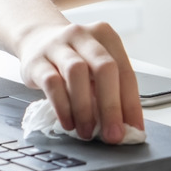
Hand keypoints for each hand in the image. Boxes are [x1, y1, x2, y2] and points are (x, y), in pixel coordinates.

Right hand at [17, 21, 143, 143]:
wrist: (36, 39)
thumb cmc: (73, 58)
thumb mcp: (94, 67)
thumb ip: (109, 90)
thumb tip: (122, 126)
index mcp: (105, 36)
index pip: (125, 71)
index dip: (131, 103)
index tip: (134, 130)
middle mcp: (83, 36)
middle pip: (104, 68)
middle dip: (111, 106)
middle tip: (113, 135)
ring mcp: (58, 45)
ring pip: (76, 72)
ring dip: (84, 108)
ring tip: (87, 132)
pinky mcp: (37, 60)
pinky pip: (51, 82)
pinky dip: (62, 107)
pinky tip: (68, 123)